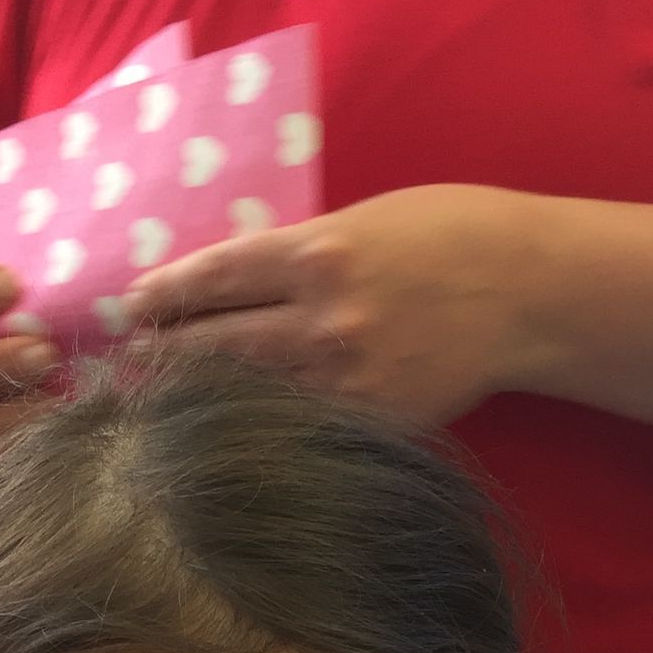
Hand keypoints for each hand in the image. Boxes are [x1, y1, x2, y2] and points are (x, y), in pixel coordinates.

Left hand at [120, 184, 542, 426]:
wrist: (528, 292)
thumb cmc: (450, 235)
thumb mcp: (365, 221)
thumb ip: (300, 254)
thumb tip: (237, 282)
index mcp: (318, 254)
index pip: (216, 277)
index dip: (165, 293)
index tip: (129, 305)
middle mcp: (322, 321)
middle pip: (218, 343)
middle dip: (167, 351)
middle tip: (124, 360)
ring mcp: (345, 380)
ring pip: (249, 395)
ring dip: (200, 398)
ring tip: (157, 402)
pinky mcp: (370, 421)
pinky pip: (299, 425)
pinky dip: (260, 425)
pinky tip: (229, 431)